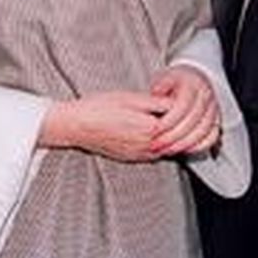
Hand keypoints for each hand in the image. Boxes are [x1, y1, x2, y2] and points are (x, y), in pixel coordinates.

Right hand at [39, 91, 172, 162]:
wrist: (77, 126)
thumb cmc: (99, 108)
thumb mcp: (131, 98)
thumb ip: (157, 102)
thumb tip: (176, 101)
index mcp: (151, 129)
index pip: (180, 119)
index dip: (180, 107)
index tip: (177, 98)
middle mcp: (149, 146)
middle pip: (176, 135)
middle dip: (177, 121)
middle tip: (169, 106)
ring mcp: (141, 155)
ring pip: (167, 146)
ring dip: (168, 134)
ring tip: (158, 116)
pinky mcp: (133, 159)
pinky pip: (155, 153)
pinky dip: (158, 143)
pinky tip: (149, 130)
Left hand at [149, 67, 220, 156]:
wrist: (193, 80)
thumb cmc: (176, 81)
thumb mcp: (164, 78)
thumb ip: (159, 86)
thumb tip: (155, 93)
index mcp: (193, 83)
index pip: (182, 106)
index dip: (167, 121)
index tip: (154, 131)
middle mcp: (206, 95)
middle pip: (192, 121)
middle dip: (172, 137)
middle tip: (157, 145)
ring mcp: (214, 109)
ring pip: (202, 131)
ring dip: (183, 144)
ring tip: (167, 150)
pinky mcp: (217, 120)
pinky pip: (211, 137)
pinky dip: (198, 146)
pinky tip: (183, 150)